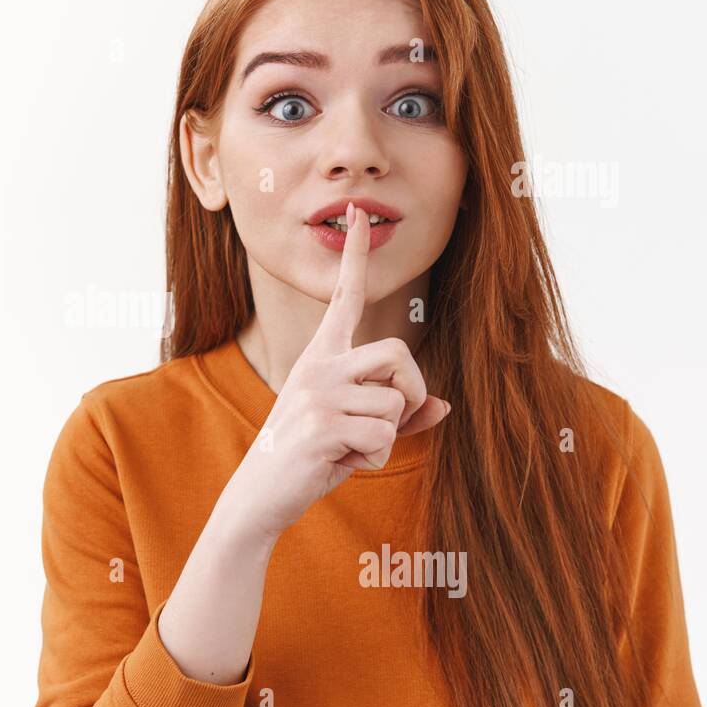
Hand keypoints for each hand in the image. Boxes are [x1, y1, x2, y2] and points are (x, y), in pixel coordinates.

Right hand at [223, 202, 451, 538]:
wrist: (261, 495)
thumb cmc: (309, 459)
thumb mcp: (354, 430)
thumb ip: (399, 416)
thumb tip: (445, 406)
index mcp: (321, 357)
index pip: (344, 297)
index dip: (353, 256)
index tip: (357, 212)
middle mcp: (318, 365)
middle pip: (397, 351)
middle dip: (410, 388)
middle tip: (390, 419)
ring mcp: (318, 392)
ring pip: (395, 400)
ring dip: (389, 434)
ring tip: (353, 447)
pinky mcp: (323, 424)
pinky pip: (383, 435)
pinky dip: (375, 457)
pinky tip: (343, 462)